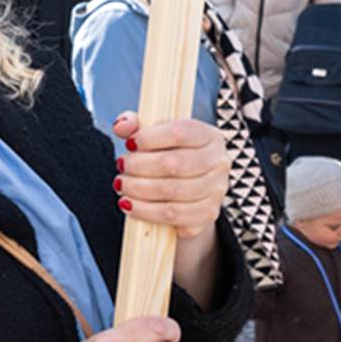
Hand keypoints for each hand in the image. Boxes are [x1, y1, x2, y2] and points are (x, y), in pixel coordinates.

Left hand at [110, 114, 228, 236]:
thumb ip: (136, 125)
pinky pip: (173, 216)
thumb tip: (121, 126)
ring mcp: (216, 191)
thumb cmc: (168, 156)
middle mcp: (218, 162)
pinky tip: (130, 205)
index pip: (180, 132)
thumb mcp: (155, 135)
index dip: (150, 138)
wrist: (188, 191)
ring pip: (172, 191)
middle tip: (121, 166)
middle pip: (174, 164)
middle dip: (139, 166)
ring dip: (139, 189)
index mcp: (208, 135)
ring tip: (122, 185)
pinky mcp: (207, 215)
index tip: (129, 144)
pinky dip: (146, 211)